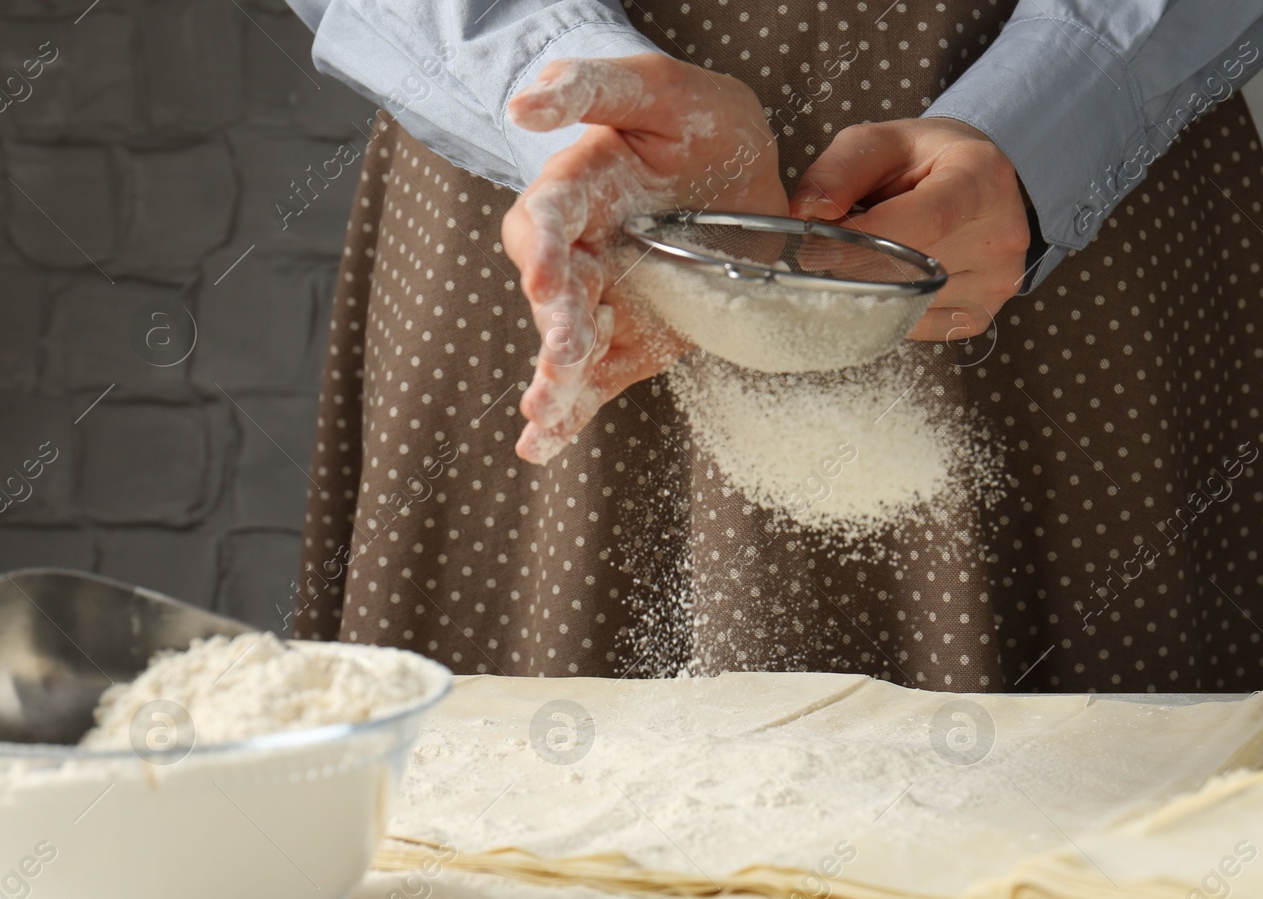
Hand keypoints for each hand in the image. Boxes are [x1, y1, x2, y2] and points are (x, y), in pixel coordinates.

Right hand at [503, 54, 787, 462]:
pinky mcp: (628, 340)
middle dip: (558, 327)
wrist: (736, 170)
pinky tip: (541, 447)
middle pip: (554, 295)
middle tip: (568, 352)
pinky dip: (571, 414)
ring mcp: (601, 301)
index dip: (543, 250)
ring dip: (554, 381)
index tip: (545, 278)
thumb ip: (595, 87)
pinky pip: (594, 381)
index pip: (547, 219)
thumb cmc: (693, 122)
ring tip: (543, 414)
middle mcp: (578, 251)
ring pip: (566, 346)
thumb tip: (526, 102)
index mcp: (578, 190)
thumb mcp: (658, 89)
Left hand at [789, 117, 1031, 340]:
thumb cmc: (925, 160)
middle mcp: (1001, 232)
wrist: (976, 182)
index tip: (816, 247)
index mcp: (980, 177)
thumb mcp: (881, 142)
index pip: (924, 220)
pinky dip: (894, 305)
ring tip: (879, 252)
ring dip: (875, 284)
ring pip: (910, 300)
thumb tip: (807, 213)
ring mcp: (998, 280)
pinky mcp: (982, 314)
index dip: (864, 240)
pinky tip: (897, 276)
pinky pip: (918, 324)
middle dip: (858, 262)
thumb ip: (839, 171)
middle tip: (836, 245)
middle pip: (912, 267)